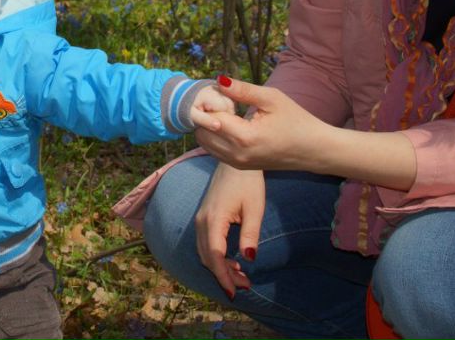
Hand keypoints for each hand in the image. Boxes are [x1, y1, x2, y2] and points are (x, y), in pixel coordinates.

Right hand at [194, 163, 262, 298]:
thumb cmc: (248, 183)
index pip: (215, 255)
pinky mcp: (203, 217)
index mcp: (213, 220)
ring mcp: (200, 219)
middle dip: (223, 275)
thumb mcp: (254, 209)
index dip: (223, 276)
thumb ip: (250, 234)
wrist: (234, 163)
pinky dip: (216, 257)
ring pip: (204, 252)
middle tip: (245, 286)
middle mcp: (202, 221)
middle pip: (207, 257)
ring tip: (241, 276)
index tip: (235, 292)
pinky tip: (232, 261)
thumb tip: (248, 258)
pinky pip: (205, 243)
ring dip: (219, 267)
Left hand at [195, 76, 326, 169]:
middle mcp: (237, 154)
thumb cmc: (296, 120)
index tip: (219, 92)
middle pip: (202, 131)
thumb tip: (218, 80)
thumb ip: (243, 90)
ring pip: (205, 142)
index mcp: (245, 137)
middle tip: (222, 102)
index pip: (210, 117)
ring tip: (227, 113)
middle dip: (206, 115)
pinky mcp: (239, 166)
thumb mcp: (272, 99)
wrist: (314, 149)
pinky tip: (231, 125)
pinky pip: (214, 150)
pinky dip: (215, 136)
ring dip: (208, 126)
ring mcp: (237, 163)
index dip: (210, 102)